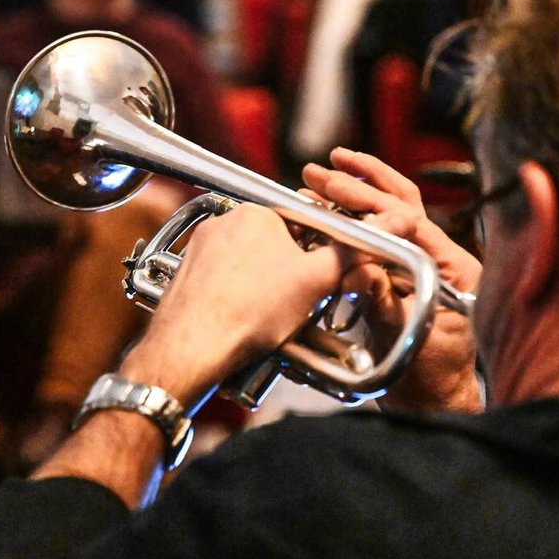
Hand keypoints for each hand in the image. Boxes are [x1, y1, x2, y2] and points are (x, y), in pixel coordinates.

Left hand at [121, 203, 349, 406]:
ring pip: (246, 265)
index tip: (317, 282)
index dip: (315, 258)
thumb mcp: (316, 281)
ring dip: (261, 287)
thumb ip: (348, 255)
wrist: (193, 346)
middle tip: (295, 305)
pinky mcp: (186, 274)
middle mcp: (224, 222)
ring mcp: (200, 248)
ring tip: (268, 318)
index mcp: (257, 212)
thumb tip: (372, 240)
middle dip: (287, 274)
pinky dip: (235, 298)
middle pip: (272, 246)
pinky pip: (221, 280)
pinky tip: (242, 321)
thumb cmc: (251, 311)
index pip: (301, 227)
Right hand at [302, 148, 482, 414]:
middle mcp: (445, 259)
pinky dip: (360, 215)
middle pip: (406, 203)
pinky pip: (386, 233)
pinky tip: (334, 204)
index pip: (408, 219)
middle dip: (363, 181)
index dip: (367, 201)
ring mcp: (428, 264)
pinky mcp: (409, 273)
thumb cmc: (426, 383)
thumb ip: (381, 302)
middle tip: (321, 168)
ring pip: (398, 211)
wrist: (432, 405)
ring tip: (330, 169)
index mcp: (455, 270)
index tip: (332, 186)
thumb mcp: (400, 341)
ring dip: (364, 187)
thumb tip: (356, 265)